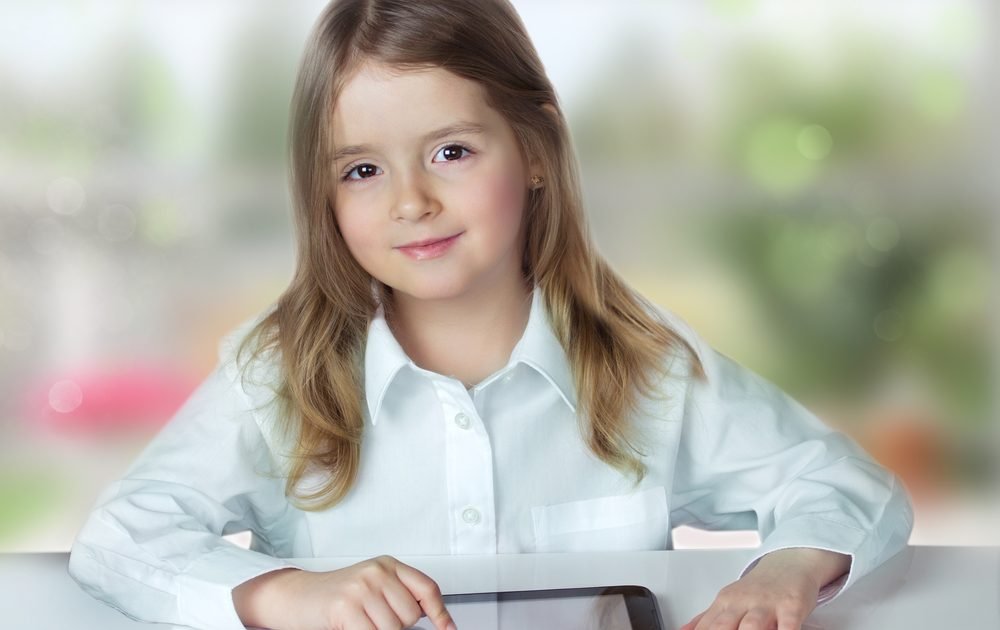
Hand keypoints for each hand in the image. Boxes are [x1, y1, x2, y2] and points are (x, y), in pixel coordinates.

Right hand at [233, 555, 455, 629]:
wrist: (298, 596)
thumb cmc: (337, 595)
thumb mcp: (373, 586)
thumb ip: (398, 595)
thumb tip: (430, 619)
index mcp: (388, 564)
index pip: (426, 587)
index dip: (440, 612)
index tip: (448, 628)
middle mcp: (376, 572)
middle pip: (409, 615)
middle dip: (396, 625)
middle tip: (373, 619)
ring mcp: (361, 588)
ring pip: (392, 629)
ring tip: (361, 621)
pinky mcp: (346, 607)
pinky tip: (352, 626)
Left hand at [680, 548, 849, 629]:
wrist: (789, 562)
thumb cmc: (758, 588)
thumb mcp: (728, 600)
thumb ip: (706, 618)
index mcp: (724, 603)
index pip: (706, 627)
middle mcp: (743, 602)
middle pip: (724, 626)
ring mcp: (766, 604)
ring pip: (752, 626)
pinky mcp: (791, 605)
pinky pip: (787, 624)